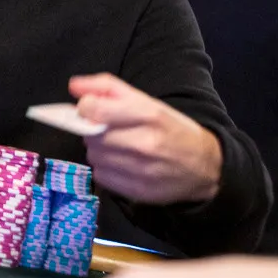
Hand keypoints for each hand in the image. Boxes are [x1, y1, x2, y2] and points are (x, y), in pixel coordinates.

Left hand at [71, 73, 221, 204]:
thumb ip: (108, 88)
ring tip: (118, 146)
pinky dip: (105, 168)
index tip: (91, 109)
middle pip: (90, 134)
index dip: (86, 108)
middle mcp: (143, 143)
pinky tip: (122, 163)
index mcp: (147, 114)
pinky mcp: (135, 191)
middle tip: (109, 129)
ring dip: (99, 149)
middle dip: (93, 129)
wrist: (204, 167)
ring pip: (93, 156)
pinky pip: (101, 176)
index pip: (94, 110)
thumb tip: (74, 85)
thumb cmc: (172, 128)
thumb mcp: (147, 101)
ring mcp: (139, 170)